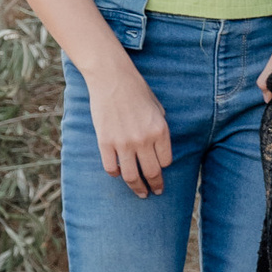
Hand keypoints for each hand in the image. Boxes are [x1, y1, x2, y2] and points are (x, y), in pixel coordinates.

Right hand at [86, 55, 171, 194]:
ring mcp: (123, 143)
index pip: (166, 161)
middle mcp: (144, 140)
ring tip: (140, 193)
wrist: (111, 78)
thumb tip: (158, 147)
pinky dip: (116, 174)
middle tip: (155, 191)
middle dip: (155, 186)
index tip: (160, 170)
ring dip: (137, 188)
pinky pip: (111, 168)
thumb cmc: (136, 90)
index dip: (164, 168)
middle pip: (152, 173)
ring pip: (132, 176)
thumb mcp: (157, 108)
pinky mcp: (105, 142)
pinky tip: (119, 173)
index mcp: (160, 131)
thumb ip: (160, 128)